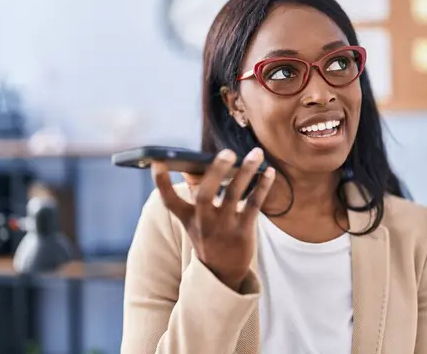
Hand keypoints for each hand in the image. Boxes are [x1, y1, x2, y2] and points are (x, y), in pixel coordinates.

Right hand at [152, 148, 274, 290]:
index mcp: (188, 217)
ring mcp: (223, 228)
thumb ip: (196, 194)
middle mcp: (203, 222)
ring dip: (246, 172)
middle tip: (228, 152)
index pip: (169, 201)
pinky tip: (269, 172)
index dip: (161, 182)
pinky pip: (254, 205)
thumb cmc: (209, 236)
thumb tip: (200, 164)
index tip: (157, 161)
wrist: (223, 273)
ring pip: (234, 195)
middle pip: (205, 195)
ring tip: (256, 153)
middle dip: (216, 172)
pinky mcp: (243, 232)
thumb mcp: (195, 221)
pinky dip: (262, 187)